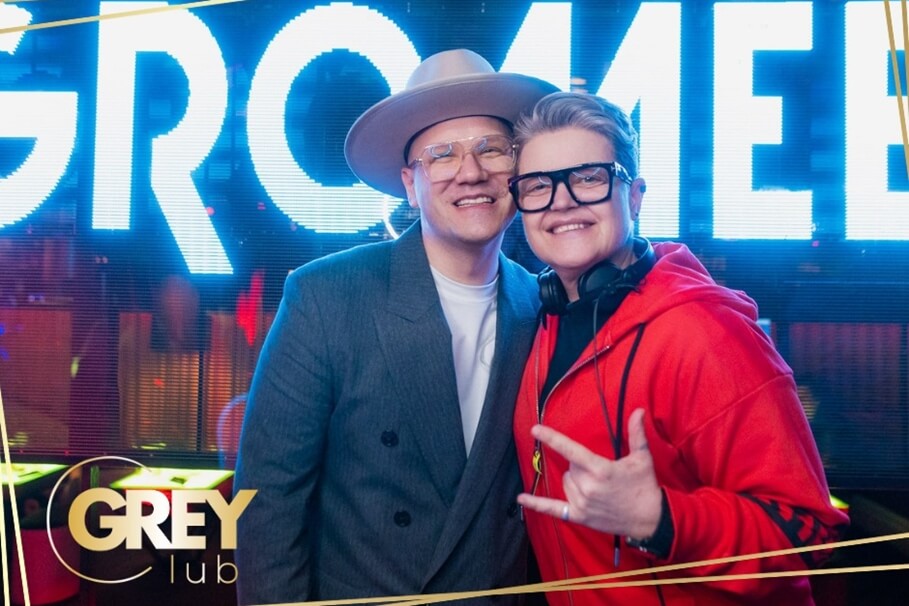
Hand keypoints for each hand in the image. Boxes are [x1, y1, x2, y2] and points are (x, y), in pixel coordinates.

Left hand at [517, 408, 662, 538]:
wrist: (650, 520)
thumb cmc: (645, 486)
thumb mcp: (642, 459)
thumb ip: (636, 434)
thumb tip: (638, 410)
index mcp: (600, 469)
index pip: (571, 450)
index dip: (552, 438)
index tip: (535, 428)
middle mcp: (588, 486)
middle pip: (571, 466)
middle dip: (582, 466)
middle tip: (602, 474)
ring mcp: (582, 503)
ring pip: (566, 482)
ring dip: (575, 481)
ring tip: (598, 487)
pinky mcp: (579, 517)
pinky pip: (553, 509)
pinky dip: (537, 505)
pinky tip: (521, 498)